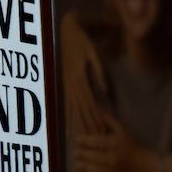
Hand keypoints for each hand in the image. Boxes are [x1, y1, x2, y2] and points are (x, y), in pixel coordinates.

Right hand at [60, 13, 106, 133]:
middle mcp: (72, 84)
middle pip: (82, 109)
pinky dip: (69, 116)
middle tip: (96, 141)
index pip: (91, 103)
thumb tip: (105, 91)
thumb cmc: (82, 40)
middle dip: (89, 125)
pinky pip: (67, 103)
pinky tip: (70, 125)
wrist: (67, 30)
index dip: (97, 118)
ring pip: (73, 108)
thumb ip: (99, 73)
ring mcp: (67, 84)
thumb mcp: (93, 53)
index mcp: (80, 78)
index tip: (103, 131)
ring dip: (78, 123)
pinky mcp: (65, 83)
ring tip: (81, 139)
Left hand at [74, 112, 153, 171]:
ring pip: (91, 169)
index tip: (76, 140)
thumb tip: (97, 109)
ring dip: (81, 166)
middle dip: (79, 154)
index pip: (92, 141)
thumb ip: (110, 121)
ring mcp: (112, 171)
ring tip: (77, 164)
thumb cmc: (135, 148)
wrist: (149, 168)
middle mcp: (112, 157)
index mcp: (114, 144)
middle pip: (89, 155)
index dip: (81, 140)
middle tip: (74, 152)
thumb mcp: (124, 132)